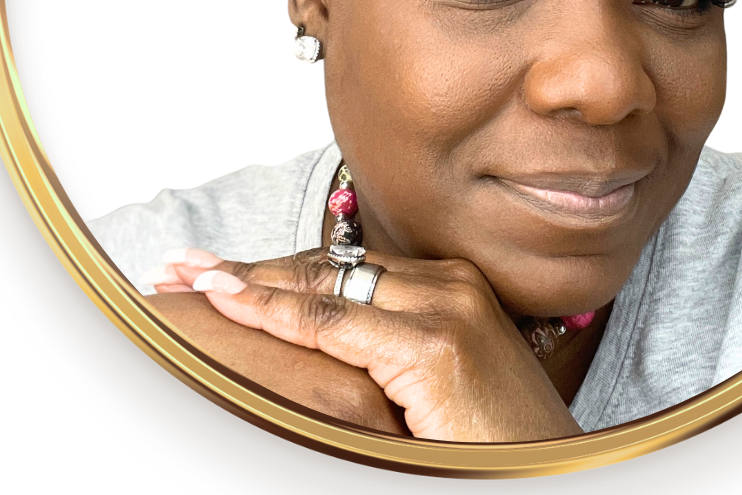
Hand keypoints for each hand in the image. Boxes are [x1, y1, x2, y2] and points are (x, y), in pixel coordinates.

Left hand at [154, 247, 583, 442]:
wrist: (557, 480)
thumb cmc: (494, 446)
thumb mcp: (430, 392)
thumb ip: (383, 359)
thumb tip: (313, 359)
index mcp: (448, 289)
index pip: (345, 270)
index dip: (277, 273)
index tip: (219, 274)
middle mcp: (447, 285)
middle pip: (328, 267)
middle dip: (248, 269)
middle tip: (183, 267)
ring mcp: (444, 308)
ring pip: (324, 284)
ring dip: (245, 282)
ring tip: (187, 280)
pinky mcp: (436, 345)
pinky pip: (334, 323)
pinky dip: (274, 310)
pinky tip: (227, 301)